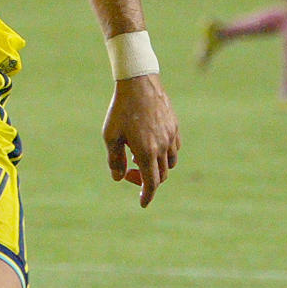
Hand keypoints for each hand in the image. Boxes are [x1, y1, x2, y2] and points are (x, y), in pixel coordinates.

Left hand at [103, 73, 180, 206]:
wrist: (139, 83)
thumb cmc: (121, 110)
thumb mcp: (111, 135)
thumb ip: (115, 159)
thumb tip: (118, 178)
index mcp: (146, 151)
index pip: (151, 183)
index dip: (147, 195)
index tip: (142, 204)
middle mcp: (163, 147)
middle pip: (160, 176)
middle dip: (147, 181)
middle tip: (131, 173)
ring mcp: (171, 137)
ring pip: (169, 163)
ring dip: (156, 168)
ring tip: (139, 157)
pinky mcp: (175, 128)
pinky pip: (174, 149)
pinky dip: (164, 155)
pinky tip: (151, 146)